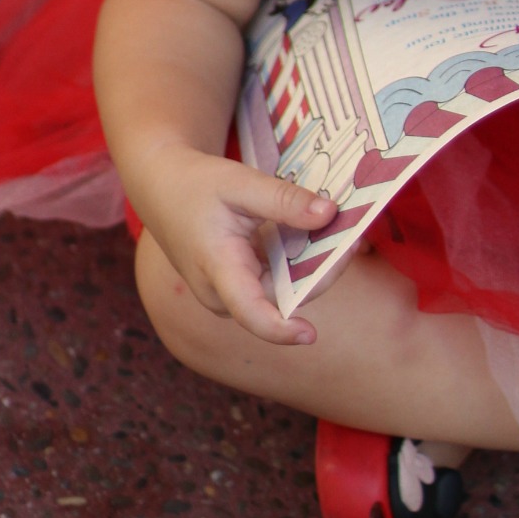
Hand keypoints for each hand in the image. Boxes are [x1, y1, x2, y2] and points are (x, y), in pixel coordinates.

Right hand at [125, 136, 339, 344]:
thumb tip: (330, 214)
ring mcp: (232, 295)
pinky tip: (321, 235)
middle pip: (284, 297)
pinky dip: (301, 261)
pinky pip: (278, 282)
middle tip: (355, 236)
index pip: (249, 312)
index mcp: (217, 268)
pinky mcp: (240, 287)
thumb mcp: (239, 182)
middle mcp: (223, 293)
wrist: (163, 188)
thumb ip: (284, 200)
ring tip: (347, 231)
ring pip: (285, 290)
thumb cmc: (196, 184)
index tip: (311, 335)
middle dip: (323, 270)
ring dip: (316, 265)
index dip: (281, 329)